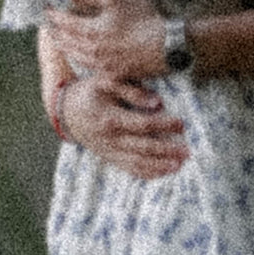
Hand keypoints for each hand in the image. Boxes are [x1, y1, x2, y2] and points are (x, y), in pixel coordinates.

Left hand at [46, 0, 166, 80]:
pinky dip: (82, 61)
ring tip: (61, 43)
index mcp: (90, 32)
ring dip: (67, 49)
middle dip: (57, 33)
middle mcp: (92, 52)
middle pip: (68, 43)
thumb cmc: (142, 19)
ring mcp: (103, 66)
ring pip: (78, 58)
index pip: (65, 23)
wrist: (167, 46)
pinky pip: (92, 69)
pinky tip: (83, 59)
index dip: (54, 15)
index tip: (46, 10)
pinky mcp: (115, 75)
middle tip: (50, 27)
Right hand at [59, 73, 188, 179]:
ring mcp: (110, 151)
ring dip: (160, 166)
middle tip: (187, 151)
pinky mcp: (110, 158)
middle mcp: (110, 139)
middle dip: (167, 150)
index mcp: (110, 118)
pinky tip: (164, 173)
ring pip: (138, 163)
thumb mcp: (106, 81)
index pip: (143, 125)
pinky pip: (130, 169)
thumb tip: (157, 102)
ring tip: (179, 165)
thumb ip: (131, 89)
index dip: (164, 125)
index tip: (182, 124)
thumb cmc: (90, 92)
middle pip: (143, 147)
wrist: (66, 112)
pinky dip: (147, 173)